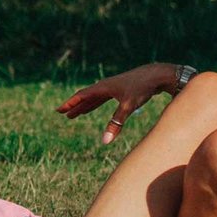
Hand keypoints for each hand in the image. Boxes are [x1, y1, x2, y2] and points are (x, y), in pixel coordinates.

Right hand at [57, 62, 179, 147]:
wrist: (157, 75)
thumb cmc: (142, 88)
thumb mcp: (128, 107)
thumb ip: (116, 123)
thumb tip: (105, 141)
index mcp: (103, 87)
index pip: (82, 96)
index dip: (70, 104)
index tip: (59, 110)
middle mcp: (106, 86)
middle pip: (86, 97)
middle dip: (74, 106)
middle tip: (63, 114)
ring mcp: (113, 87)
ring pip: (94, 98)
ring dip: (84, 106)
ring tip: (75, 114)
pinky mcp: (121, 90)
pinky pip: (102, 98)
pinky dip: (95, 104)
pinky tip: (92, 107)